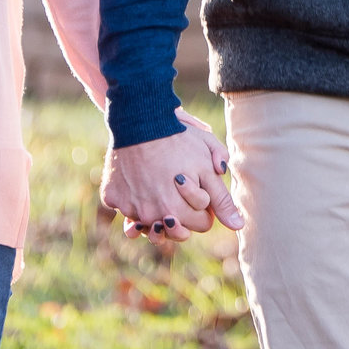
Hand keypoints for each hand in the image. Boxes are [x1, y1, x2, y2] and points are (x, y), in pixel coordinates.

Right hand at [100, 109, 241, 242]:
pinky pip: (123, 205)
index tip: (198, 186)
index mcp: (177, 213)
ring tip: (158, 183)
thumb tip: (238, 226)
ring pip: (147, 220)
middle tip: (177, 184)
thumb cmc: (178, 140)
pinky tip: (138, 176)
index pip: (201, 224)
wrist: (140, 119)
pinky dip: (131, 195)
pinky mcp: (111, 197)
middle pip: (174, 229)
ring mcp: (128, 208)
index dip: (204, 205)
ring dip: (154, 208)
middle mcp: (151, 217)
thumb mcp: (207, 166)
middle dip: (181, 210)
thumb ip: (222, 199)